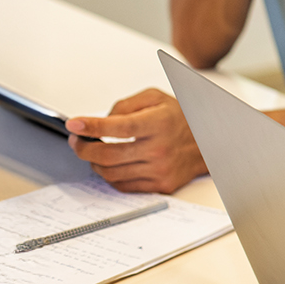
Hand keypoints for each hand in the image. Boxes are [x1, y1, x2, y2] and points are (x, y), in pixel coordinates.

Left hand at [66, 89, 207, 193]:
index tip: (74, 124)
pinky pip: (123, 185)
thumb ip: (126, 105)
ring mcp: (160, 170)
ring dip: (93, 162)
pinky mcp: (160, 185)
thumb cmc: (181, 119)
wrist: (210, 143)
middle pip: (108, 154)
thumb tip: (102, 120)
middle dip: (83, 147)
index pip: (119, 127)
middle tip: (76, 140)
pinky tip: (107, 164)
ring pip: (110, 172)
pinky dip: (108, 175)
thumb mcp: (156, 98)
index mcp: (159, 123)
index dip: (92, 126)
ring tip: (91, 151)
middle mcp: (160, 148)